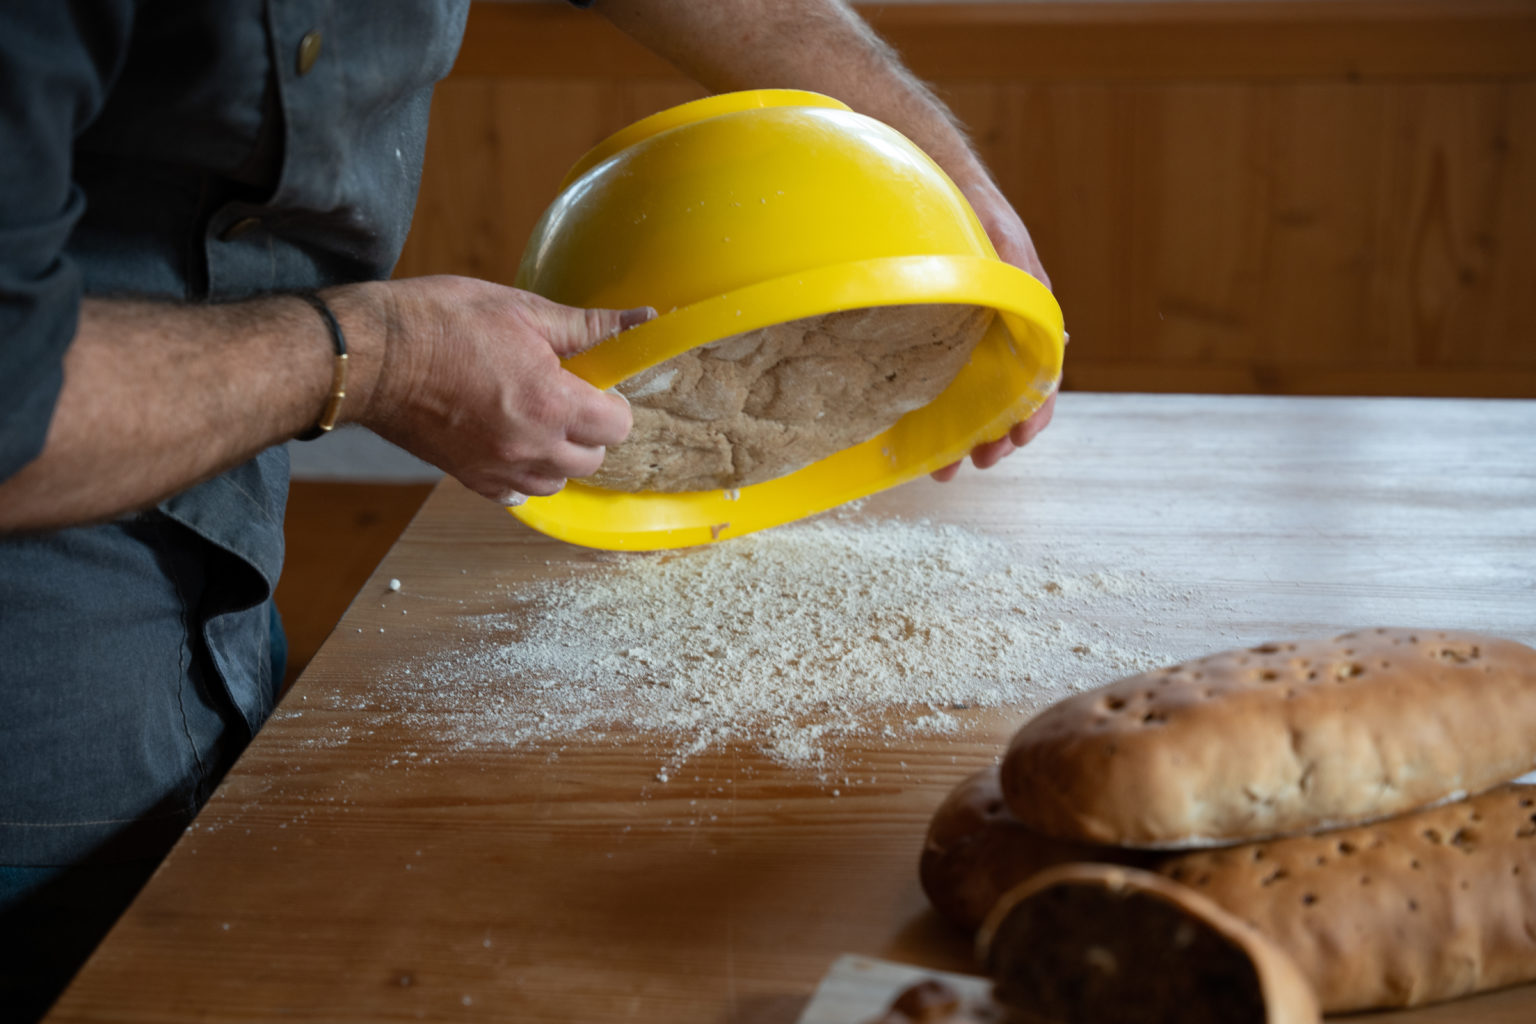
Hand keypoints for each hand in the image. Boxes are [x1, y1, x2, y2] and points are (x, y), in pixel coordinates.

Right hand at [355, 276, 650, 501]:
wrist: (371, 355)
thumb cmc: (440, 323)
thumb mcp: (521, 309)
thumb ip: (588, 325)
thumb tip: (642, 320)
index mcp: (551, 403)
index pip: (618, 426)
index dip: (613, 402)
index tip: (596, 383)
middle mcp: (530, 446)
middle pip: (593, 459)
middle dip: (590, 429)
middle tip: (566, 395)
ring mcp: (498, 467)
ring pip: (556, 481)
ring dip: (559, 455)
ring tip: (538, 418)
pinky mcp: (468, 477)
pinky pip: (515, 494)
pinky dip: (522, 474)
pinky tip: (511, 442)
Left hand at [931, 178, 1058, 481]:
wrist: (927, 187)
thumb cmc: (971, 208)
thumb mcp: (998, 233)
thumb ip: (1016, 266)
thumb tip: (1040, 308)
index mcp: (1025, 317)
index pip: (1042, 374)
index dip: (1036, 409)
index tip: (1021, 436)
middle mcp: (1000, 336)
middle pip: (1008, 398)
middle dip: (998, 436)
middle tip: (982, 461)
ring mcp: (967, 344)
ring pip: (973, 403)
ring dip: (965, 438)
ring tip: (948, 470)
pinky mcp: (935, 347)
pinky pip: (939, 390)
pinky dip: (934, 420)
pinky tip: (918, 445)